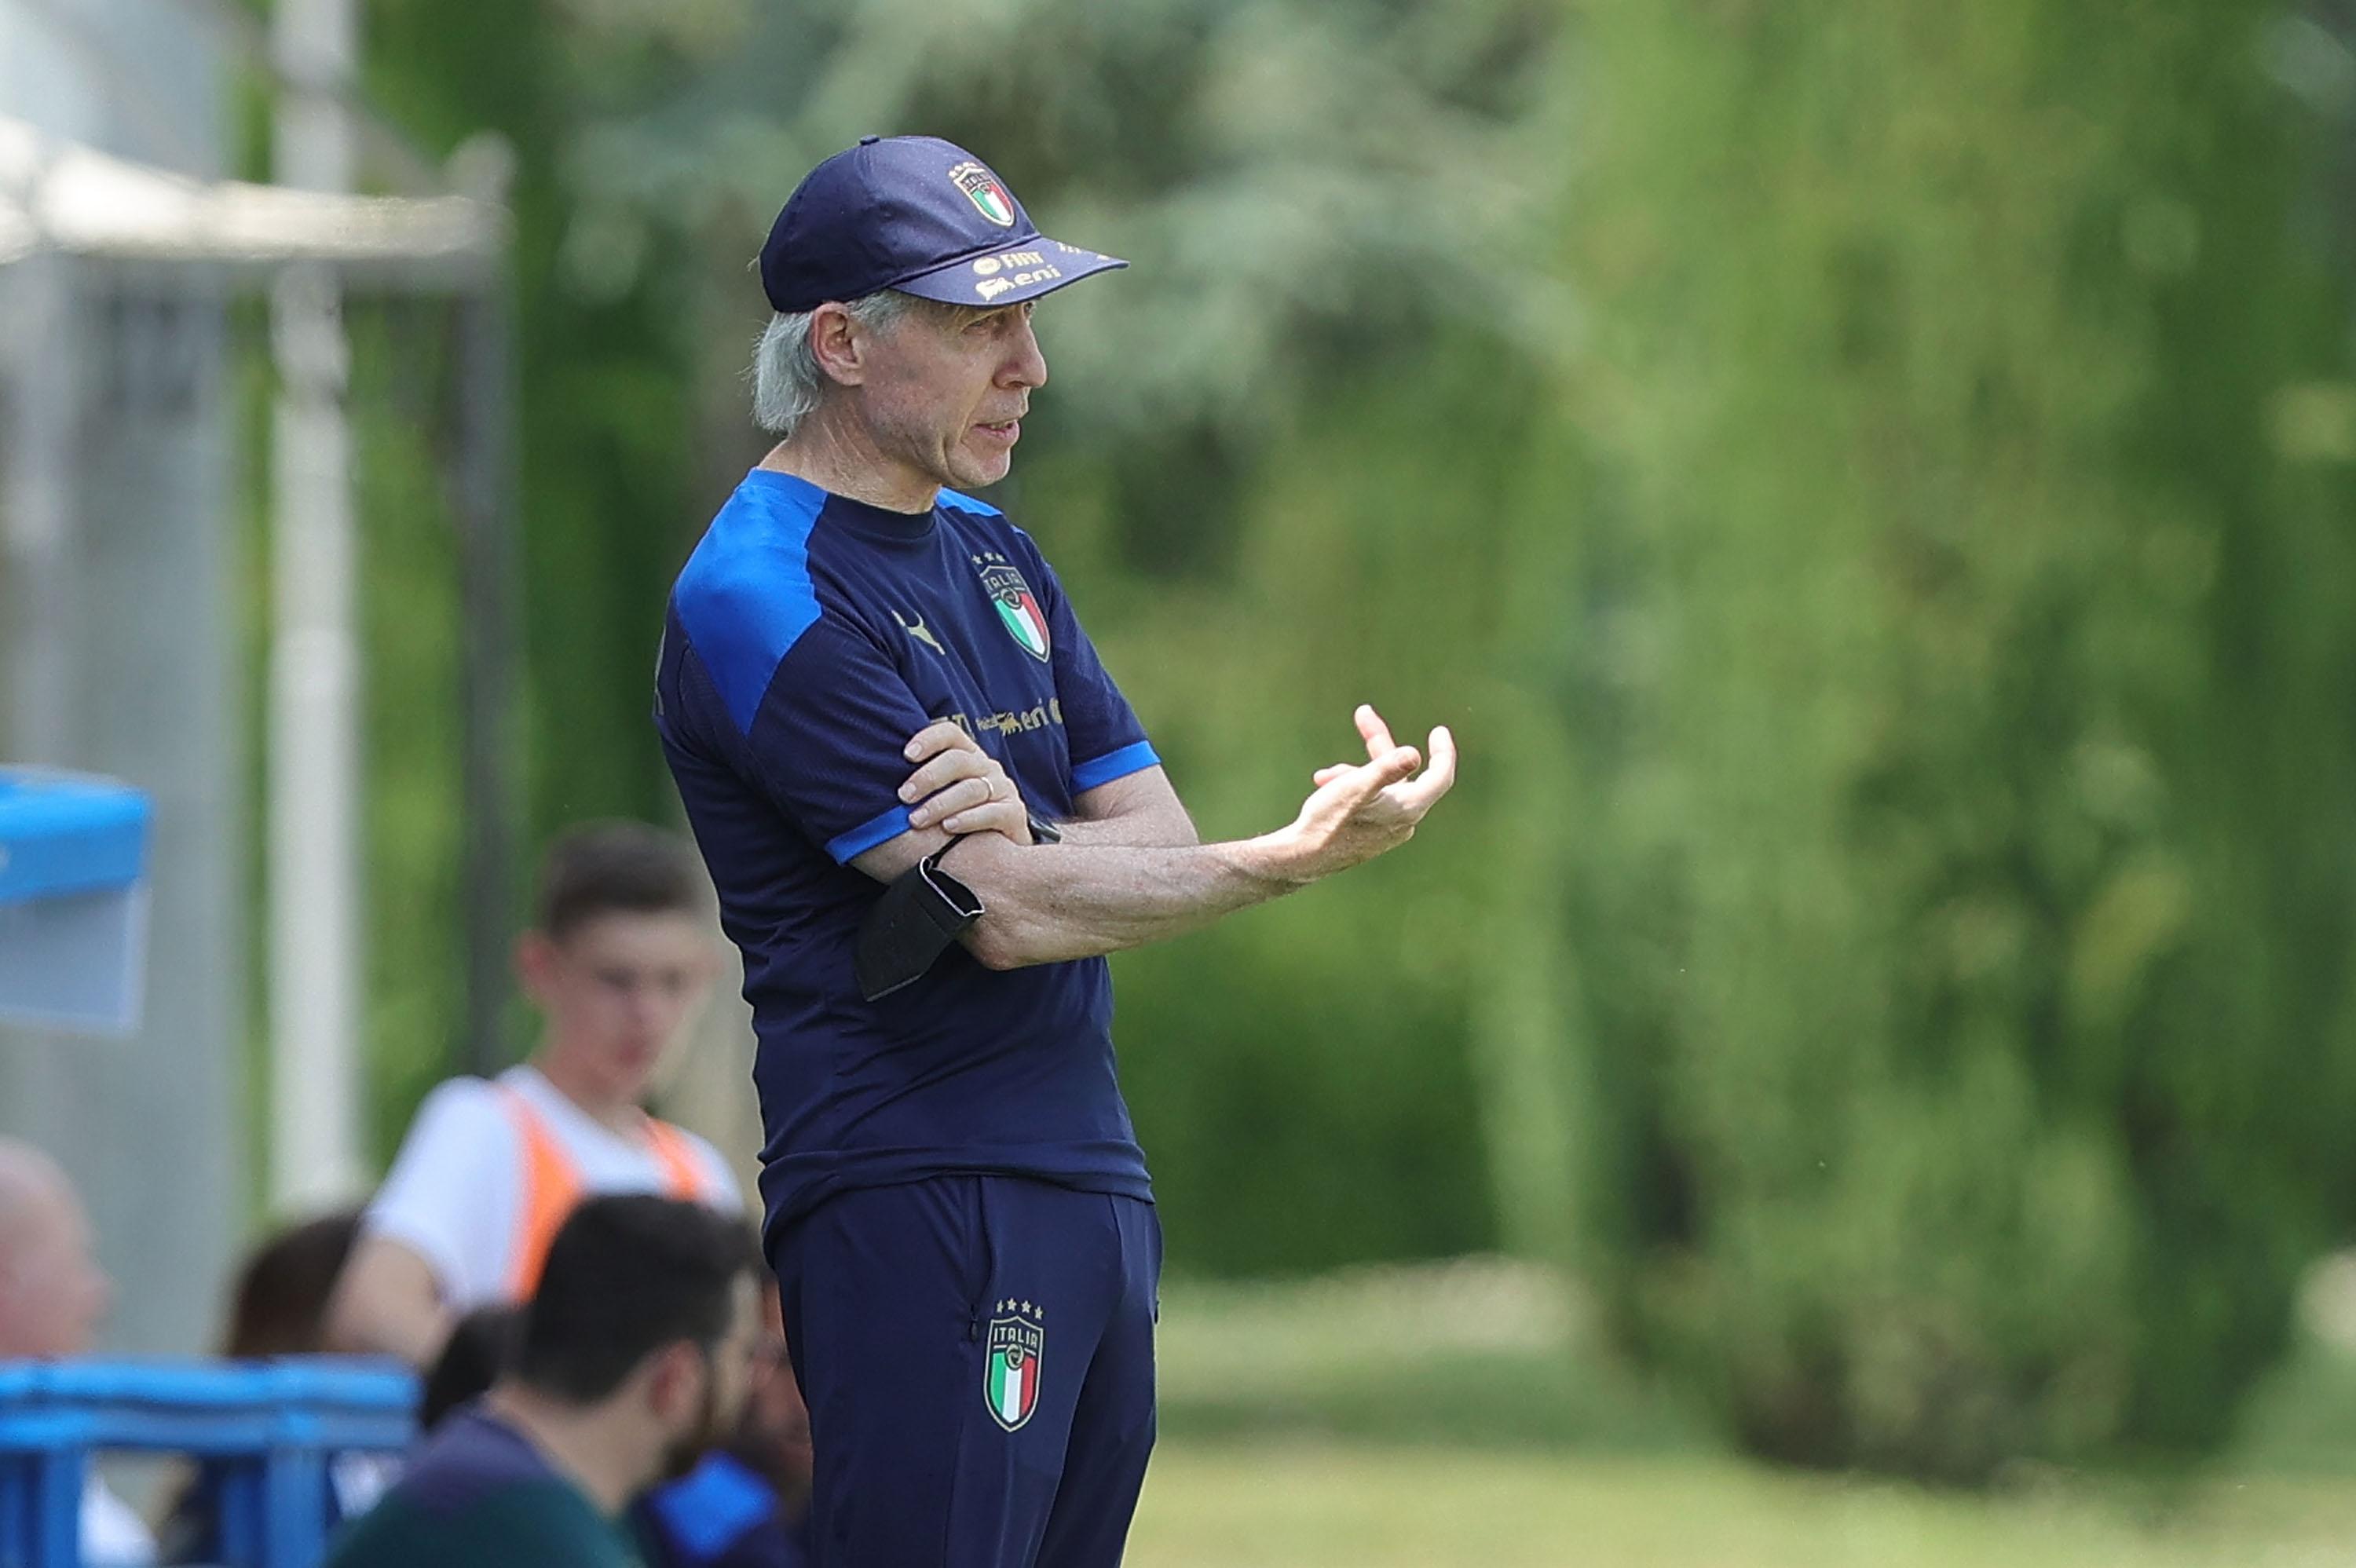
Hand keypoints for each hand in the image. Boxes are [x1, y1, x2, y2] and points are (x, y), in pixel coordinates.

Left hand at [899, 720, 1033, 843]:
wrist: (1001, 845)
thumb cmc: (960, 815)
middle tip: (903, 797)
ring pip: (972, 789)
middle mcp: (987, 767)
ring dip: (941, 804)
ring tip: (917, 820)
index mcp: (968, 755)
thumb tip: (876, 775)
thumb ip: (921, 782)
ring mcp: (1003, 789)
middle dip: (927, 778)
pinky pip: (992, 813)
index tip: (905, 755)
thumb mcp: (944, 792)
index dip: (928, 739)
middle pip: (958, 761)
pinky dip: (968, 819)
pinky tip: (948, 828)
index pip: (950, 734)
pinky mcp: (1015, 814)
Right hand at [1269, 704, 1456, 882]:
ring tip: (1323, 777)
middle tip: (1363, 714)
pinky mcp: (1372, 832)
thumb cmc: (1328, 821)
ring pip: (1380, 784)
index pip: (1440, 777)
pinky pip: (1370, 798)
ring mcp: (1388, 828)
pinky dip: (1350, 786)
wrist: (1302, 859)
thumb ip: (1386, 769)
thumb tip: (1414, 754)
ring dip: (1353, 771)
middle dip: (1378, 743)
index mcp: (1407, 809)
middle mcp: (1403, 821)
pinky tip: (1324, 785)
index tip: (1438, 731)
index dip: (1443, 752)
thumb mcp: (1356, 787)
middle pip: (1402, 772)